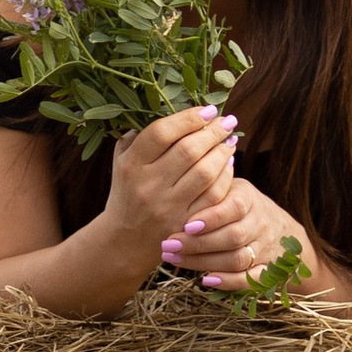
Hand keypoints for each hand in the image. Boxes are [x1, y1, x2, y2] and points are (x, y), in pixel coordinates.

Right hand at [101, 106, 239, 270]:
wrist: (124, 240)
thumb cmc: (126, 192)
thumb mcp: (121, 162)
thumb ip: (139, 137)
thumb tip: (175, 114)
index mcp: (131, 165)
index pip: (161, 133)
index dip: (188, 118)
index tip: (207, 110)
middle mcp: (148, 186)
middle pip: (188, 151)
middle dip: (212, 132)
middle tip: (227, 121)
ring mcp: (168, 207)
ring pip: (205, 173)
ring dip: (223, 151)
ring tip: (230, 139)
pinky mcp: (185, 224)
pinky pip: (213, 196)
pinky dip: (226, 177)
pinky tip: (229, 163)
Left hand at [161, 175, 317, 297]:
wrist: (282, 233)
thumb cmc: (242, 207)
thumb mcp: (231, 190)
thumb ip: (210, 187)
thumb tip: (177, 177)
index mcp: (249, 199)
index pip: (234, 207)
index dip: (212, 217)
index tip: (187, 224)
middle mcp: (260, 223)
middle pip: (233, 236)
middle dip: (198, 243)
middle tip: (169, 245)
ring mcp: (265, 248)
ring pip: (238, 259)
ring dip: (204, 262)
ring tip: (174, 259)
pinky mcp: (267, 271)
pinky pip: (251, 280)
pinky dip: (230, 282)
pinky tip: (206, 280)